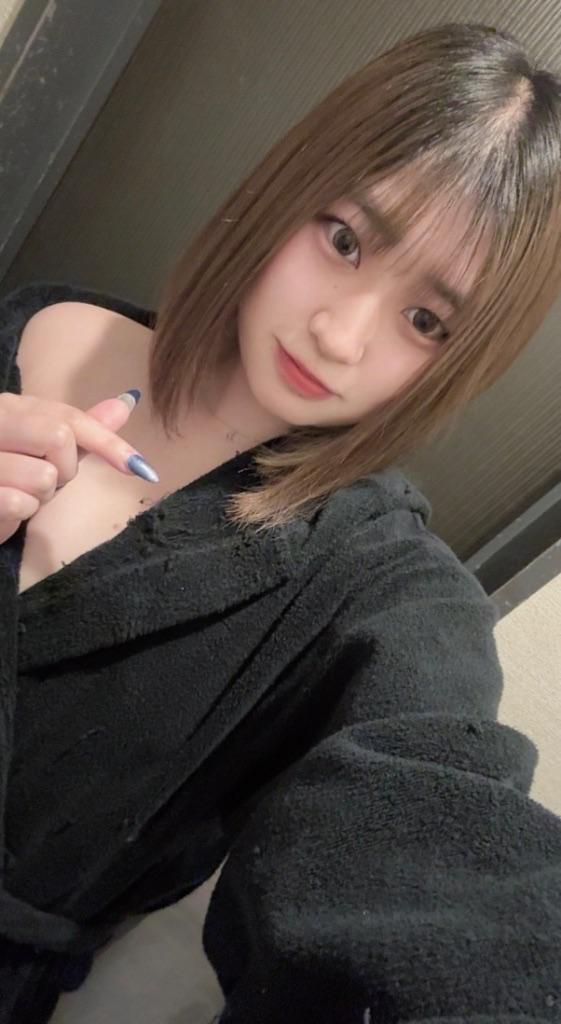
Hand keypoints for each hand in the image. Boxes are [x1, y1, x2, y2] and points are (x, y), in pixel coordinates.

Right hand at [0, 390, 144, 543]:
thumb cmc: (3, 477)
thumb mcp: (41, 449)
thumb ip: (82, 428)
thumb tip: (128, 401)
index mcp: (9, 406)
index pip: (69, 419)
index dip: (109, 443)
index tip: (143, 469)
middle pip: (59, 438)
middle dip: (64, 469)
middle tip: (44, 479)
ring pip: (43, 477)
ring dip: (39, 496)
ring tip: (17, 492)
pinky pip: (21, 504)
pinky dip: (20, 513)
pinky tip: (4, 508)